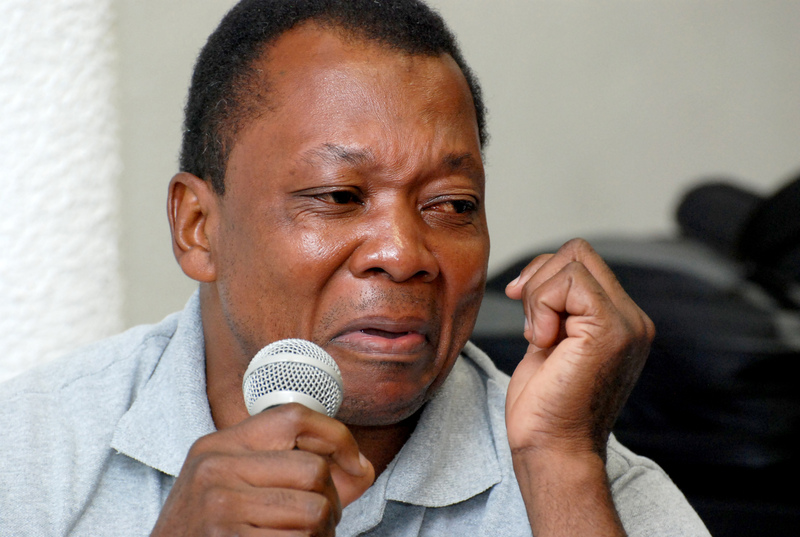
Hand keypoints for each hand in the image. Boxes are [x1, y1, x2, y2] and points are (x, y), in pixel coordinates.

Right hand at [150, 403, 374, 536]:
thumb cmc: (209, 526)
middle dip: (331, 501)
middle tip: (319, 521)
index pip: (294, 416)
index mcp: (221, 444)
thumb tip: (361, 467)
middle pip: (313, 470)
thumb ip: (292, 468)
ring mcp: (220, 507)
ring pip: (314, 512)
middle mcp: (217, 468)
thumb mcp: (235, 483)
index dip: (337, 436)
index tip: (354, 462)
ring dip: (321, 533)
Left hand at [504, 238, 653, 458]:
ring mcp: (627, 324)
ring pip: (572, 260)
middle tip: (532, 325)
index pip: (582, 261)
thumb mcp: (550, 341)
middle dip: (539, 279)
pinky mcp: (611, 330)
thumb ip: (556, 308)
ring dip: (538, 295)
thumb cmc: (545, 405)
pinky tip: (543, 341)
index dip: (543, 276)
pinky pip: (567, 282)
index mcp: (621, 321)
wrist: (552, 448)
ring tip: (540, 337)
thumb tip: (534, 275)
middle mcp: (633, 319)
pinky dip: (541, 305)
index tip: (523, 307)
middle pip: (577, 251)